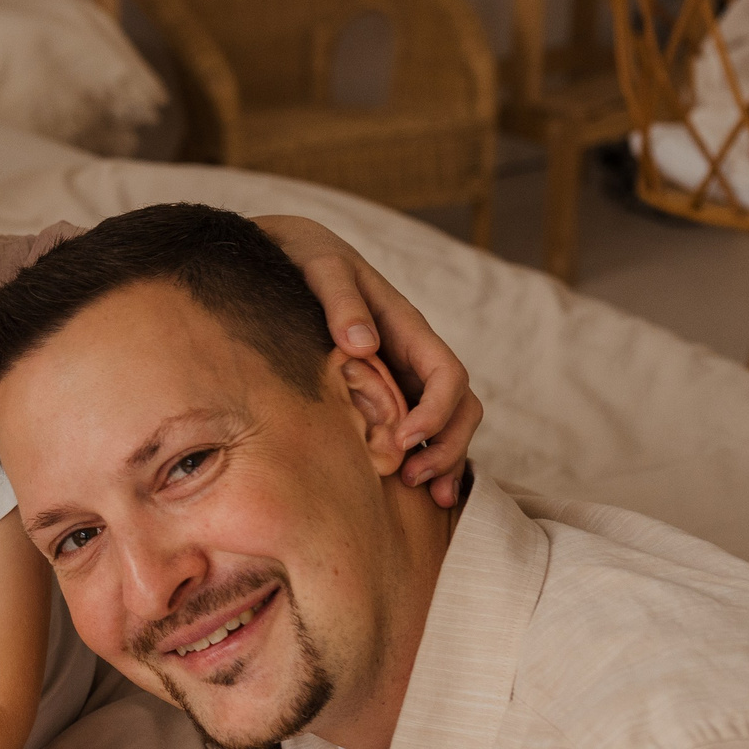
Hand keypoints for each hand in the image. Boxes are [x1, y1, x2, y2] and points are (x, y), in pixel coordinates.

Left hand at [253, 214, 481, 505]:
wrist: (289, 252)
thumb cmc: (306, 258)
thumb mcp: (321, 268)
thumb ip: (341, 301)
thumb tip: (364, 345)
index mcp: (407, 327)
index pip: (447, 374)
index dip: (436, 411)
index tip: (406, 439)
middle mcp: (412, 356)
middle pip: (459, 408)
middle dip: (446, 446)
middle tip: (411, 480)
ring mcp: (401, 376)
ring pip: (446, 424)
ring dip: (442, 460)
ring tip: (422, 495)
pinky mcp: (381, 392)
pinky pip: (414, 429)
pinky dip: (421, 459)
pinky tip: (411, 493)